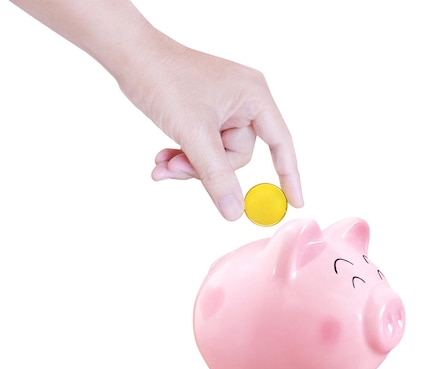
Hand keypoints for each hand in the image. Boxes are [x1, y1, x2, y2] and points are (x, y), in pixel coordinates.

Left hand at [118, 36, 303, 219]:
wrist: (129, 56)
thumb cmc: (165, 79)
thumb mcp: (194, 134)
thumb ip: (217, 176)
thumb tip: (235, 212)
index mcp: (254, 97)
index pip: (281, 143)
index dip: (289, 175)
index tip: (295, 203)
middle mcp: (244, 101)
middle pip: (238, 155)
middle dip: (207, 168)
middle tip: (177, 169)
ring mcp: (224, 107)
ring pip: (216, 155)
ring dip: (189, 165)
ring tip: (163, 163)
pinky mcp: (205, 113)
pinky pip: (204, 146)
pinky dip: (184, 155)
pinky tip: (163, 157)